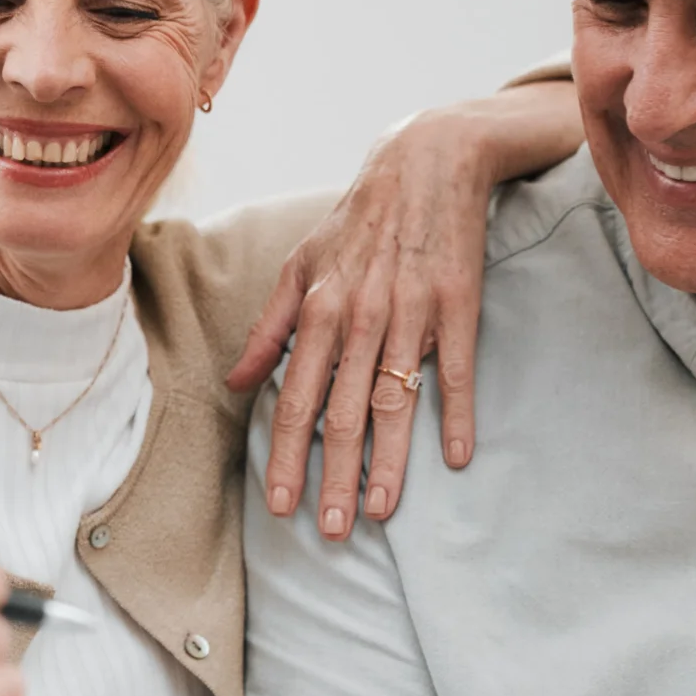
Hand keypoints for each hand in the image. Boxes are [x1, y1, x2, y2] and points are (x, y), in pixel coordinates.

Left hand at [230, 80, 581, 537]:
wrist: (427, 163)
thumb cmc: (358, 220)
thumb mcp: (300, 265)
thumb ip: (269, 328)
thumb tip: (236, 381)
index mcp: (317, 312)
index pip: (294, 400)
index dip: (286, 456)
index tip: (280, 506)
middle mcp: (359, 318)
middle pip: (340, 414)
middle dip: (333, 478)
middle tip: (330, 531)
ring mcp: (411, 313)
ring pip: (394, 401)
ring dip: (388, 462)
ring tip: (381, 512)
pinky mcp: (459, 305)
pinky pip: (457, 370)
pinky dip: (456, 413)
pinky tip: (456, 456)